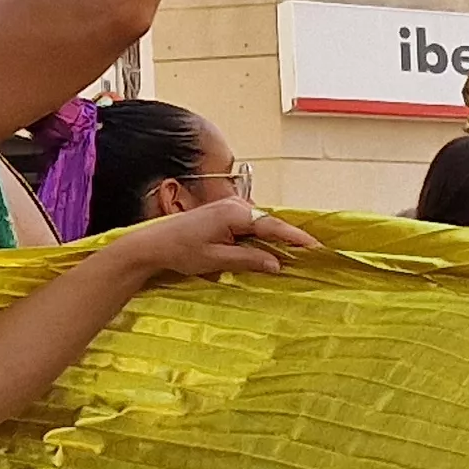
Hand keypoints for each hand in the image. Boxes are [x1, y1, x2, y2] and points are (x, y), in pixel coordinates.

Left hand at [108, 195, 315, 279]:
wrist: (152, 244)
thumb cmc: (181, 251)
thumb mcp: (217, 259)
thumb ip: (249, 259)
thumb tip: (277, 263)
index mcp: (235, 213)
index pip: (273, 226)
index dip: (296, 237)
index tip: (316, 247)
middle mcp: (235, 205)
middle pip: (270, 222)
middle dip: (289, 237)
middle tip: (311, 254)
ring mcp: (229, 207)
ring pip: (261, 224)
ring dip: (275, 238)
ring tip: (295, 253)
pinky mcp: (223, 214)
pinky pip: (250, 224)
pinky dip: (262, 236)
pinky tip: (269, 249)